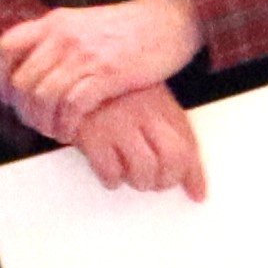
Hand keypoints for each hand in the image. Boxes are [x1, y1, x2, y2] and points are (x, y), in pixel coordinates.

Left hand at [0, 0, 202, 141]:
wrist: (167, 20)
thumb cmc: (128, 28)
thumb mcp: (84, 23)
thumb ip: (59, 39)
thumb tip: (38, 64)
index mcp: (55, 22)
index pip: (7, 47)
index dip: (0, 77)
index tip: (8, 97)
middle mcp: (63, 36)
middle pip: (22, 81)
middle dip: (24, 110)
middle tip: (36, 123)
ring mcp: (84, 55)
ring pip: (43, 97)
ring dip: (44, 122)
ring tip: (54, 131)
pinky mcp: (106, 74)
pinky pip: (71, 106)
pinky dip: (66, 125)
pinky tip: (71, 132)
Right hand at [67, 85, 206, 198]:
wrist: (70, 74)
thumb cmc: (111, 94)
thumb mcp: (149, 103)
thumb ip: (174, 137)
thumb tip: (197, 189)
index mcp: (161, 104)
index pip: (189, 146)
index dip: (193, 176)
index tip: (195, 192)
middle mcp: (144, 112)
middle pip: (172, 161)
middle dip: (166, 180)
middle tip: (154, 181)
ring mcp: (118, 122)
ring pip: (144, 171)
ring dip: (138, 182)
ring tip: (129, 174)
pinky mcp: (91, 133)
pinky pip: (110, 172)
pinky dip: (112, 179)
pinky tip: (108, 170)